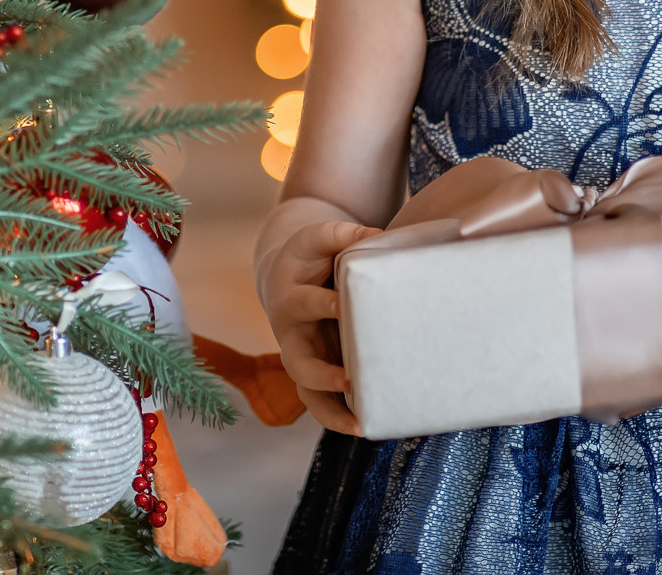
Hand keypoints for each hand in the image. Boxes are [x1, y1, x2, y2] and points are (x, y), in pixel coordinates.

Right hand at [257, 219, 378, 434]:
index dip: (322, 305)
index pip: (303, 302)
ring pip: (306, 392)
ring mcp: (300, 358)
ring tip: (360, 424)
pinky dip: (338, 418)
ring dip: (331, 409)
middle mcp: (290, 334)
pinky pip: (320, 404)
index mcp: (290, 297)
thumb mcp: (318, 239)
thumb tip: (375, 236)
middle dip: (322, 373)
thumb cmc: (310, 258)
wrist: (286, 279)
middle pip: (297, 361)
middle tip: (350, 378)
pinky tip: (365, 428)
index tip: (343, 305)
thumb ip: (341, 234)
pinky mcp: (312, 374)